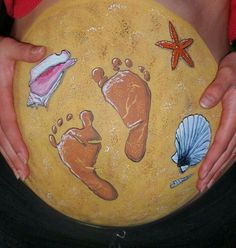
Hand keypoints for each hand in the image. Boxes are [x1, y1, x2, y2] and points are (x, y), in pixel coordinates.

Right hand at [0, 37, 45, 179]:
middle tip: (25, 174)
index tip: (26, 158)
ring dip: (8, 158)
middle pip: (1, 140)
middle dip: (13, 158)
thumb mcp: (6, 49)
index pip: (8, 124)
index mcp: (0, 98)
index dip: (16, 142)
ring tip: (19, 173)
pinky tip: (11, 156)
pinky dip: (4, 148)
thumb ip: (23, 52)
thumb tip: (43, 51)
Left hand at [197, 52, 235, 191]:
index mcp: (235, 117)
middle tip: (201, 187)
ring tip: (207, 182)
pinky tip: (219, 166)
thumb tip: (203, 104)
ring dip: (219, 169)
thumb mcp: (227, 75)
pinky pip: (234, 147)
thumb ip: (217, 88)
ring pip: (231, 154)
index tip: (201, 175)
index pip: (221, 144)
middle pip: (226, 154)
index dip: (211, 161)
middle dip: (213, 171)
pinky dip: (226, 159)